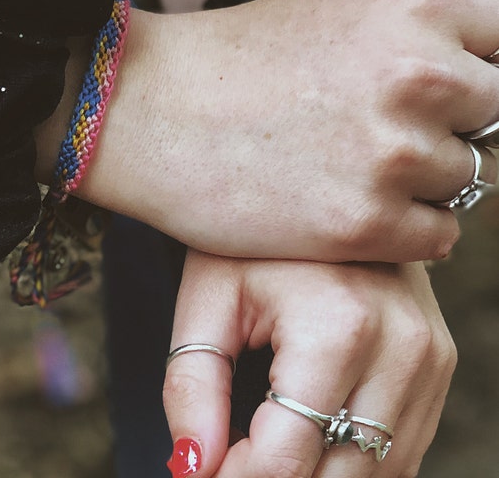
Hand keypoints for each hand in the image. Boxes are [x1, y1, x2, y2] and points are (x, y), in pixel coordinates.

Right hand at [82, 0, 498, 263]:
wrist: (150, 107)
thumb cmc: (239, 58)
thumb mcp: (344, 12)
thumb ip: (431, 38)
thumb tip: (494, 90)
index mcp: (420, 1)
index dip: (483, 74)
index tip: (450, 97)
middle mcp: (424, 71)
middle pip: (497, 117)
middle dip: (451, 128)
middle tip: (376, 131)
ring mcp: (397, 151)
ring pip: (466, 181)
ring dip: (419, 181)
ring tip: (341, 165)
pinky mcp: (367, 223)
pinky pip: (439, 236)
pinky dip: (400, 228)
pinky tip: (340, 204)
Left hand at [162, 252, 455, 476]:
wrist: (317, 183)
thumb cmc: (251, 237)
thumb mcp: (207, 297)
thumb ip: (192, 386)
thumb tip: (192, 469)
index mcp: (337, 325)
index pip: (286, 458)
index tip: (196, 474)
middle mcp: (401, 346)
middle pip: (338, 476)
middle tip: (223, 461)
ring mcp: (431, 356)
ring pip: (377, 473)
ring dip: (315, 474)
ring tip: (258, 445)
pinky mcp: (440, 361)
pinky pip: (403, 449)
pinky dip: (351, 461)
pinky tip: (306, 435)